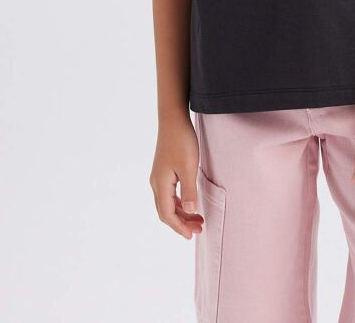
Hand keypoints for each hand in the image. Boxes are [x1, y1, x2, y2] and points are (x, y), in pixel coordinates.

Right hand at [149, 113, 204, 238]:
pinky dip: (180, 202)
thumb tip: (189, 211)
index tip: (191, 235)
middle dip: (181, 222)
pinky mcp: (164, 171)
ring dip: (182, 213)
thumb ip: (189, 191)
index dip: (179, 227)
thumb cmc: (182, 141)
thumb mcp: (189, 167)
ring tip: (198, 219)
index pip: (167, 214)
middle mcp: (156, 183)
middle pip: (166, 211)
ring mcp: (159, 177)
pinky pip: (170, 194)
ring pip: (168, 203)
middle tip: (199, 229)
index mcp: (160, 184)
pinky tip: (191, 203)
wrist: (173, 119)